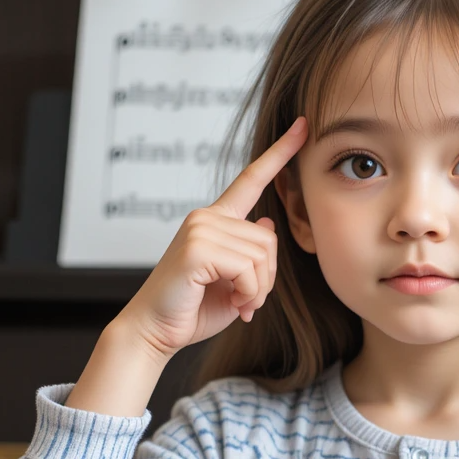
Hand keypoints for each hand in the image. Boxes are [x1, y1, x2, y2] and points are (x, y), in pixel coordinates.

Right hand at [117, 116, 307, 358]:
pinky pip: (248, 269)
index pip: (252, 179)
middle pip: (270, 238)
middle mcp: (206, 217)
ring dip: (257, 289)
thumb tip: (267, 221)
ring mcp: (200, 228)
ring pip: (262, 255)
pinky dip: (248, 293)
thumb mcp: (235, 281)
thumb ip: (252, 254)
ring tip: (237, 302)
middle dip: (267, 278)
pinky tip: (231, 302)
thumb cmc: (192, 309)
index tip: (303, 126)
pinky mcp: (197, 247)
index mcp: (216, 220)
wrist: (155, 332)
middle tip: (246, 299)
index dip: (280, 153)